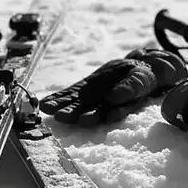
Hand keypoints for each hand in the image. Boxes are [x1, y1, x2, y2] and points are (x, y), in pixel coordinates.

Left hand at [40, 48, 186, 125]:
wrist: (135, 68)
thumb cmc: (142, 77)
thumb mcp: (139, 80)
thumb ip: (128, 89)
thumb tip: (112, 98)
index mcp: (118, 108)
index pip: (106, 114)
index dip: (95, 117)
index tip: (84, 119)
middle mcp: (102, 107)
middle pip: (86, 112)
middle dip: (73, 114)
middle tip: (61, 117)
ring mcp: (91, 99)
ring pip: (75, 105)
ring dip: (61, 107)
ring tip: (48, 109)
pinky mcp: (83, 90)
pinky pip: (69, 95)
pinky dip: (57, 98)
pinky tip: (45, 103)